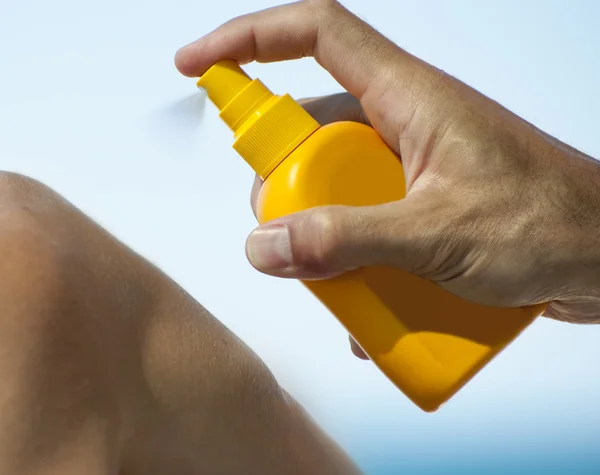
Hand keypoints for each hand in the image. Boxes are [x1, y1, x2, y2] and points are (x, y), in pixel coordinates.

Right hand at [175, 0, 599, 327]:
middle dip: (283, 181)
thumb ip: (348, 240)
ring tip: (333, 287)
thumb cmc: (553, 225)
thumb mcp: (438, 236)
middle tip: (279, 234)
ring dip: (324, 236)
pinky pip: (370, 222)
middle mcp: (405, 123)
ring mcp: (414, 167)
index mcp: (407, 97)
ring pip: (338, 185)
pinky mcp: (425, 207)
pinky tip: (365, 308)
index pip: (315, 34)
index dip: (249, 40)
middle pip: (314, 130)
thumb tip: (267, 247)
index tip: (197, 67)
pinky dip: (358, 261)